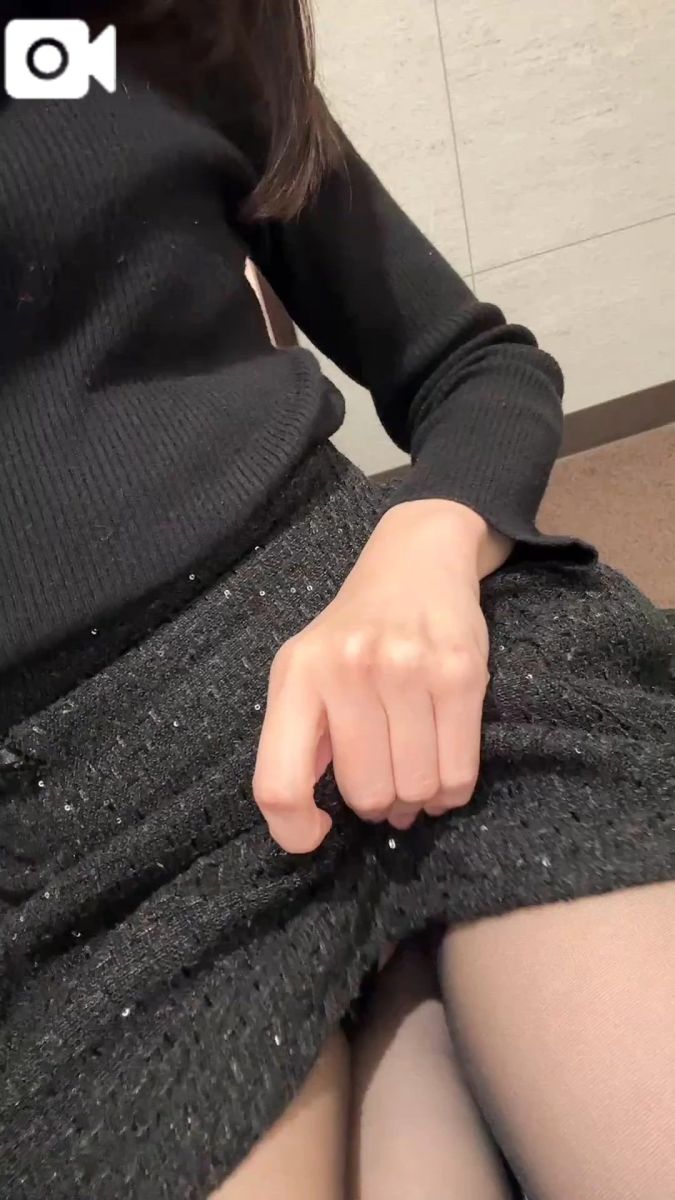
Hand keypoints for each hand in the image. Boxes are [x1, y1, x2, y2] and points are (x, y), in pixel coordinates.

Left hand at [253, 500, 511, 852]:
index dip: (294, 830)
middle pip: (365, 794)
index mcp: (297, 674)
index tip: (316, 833)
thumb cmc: (355, 632)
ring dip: (418, 797)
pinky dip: (451, 789)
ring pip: (414, 790)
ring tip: (414, 770)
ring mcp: (407, 669)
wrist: (416, 561)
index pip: (278, 784)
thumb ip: (298, 739)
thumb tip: (307, 825)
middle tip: (385, 780)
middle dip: (378, 803)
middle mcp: (348, 668)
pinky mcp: (460, 673)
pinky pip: (458, 775)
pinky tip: (442, 769)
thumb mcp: (305, 670)